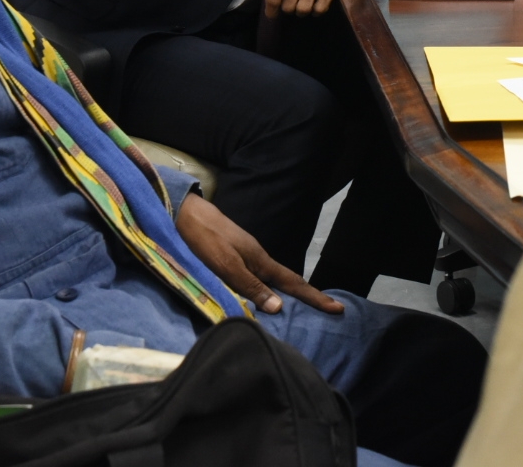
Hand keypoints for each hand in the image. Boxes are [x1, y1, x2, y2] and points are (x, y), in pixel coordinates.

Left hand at [176, 193, 344, 315]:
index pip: (293, 283)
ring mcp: (247, 255)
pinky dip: (271, 287)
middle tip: (330, 309)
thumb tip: (278, 306)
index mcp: (259, 261)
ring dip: (290, 293)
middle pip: (289, 280)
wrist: (185, 214)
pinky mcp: (236, 255)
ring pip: (274, 278)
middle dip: (309, 296)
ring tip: (304, 307)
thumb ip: (249, 285)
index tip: (337, 308)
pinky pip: (260, 276)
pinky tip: (267, 294)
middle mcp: (258, 258)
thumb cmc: (204, 239)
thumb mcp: (225, 265)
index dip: (314, 297)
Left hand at [265, 0, 349, 17]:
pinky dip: (317, 12)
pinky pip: (319, 8)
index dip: (271, 11)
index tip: (273, 15)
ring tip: (304, 7)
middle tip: (293, 5)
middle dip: (290, 10)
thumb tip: (272, 6)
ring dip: (302, 12)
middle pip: (288, 7)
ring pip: (303, 9)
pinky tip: (316, 7)